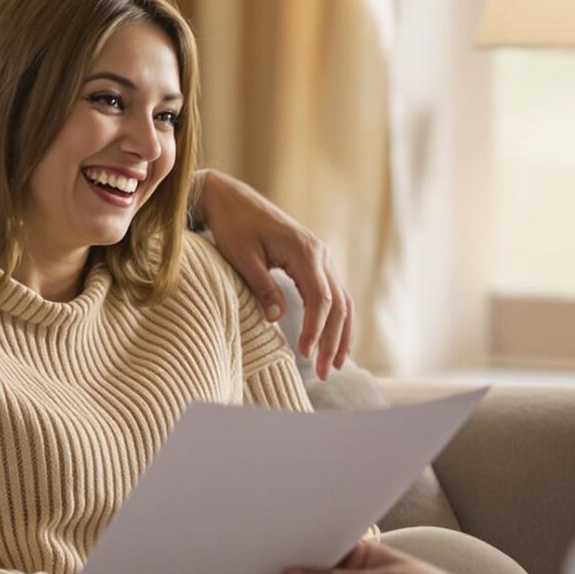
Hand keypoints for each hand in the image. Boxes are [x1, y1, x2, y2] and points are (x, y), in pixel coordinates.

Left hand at [193, 169, 351, 379]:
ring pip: (342, 300)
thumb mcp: (242, 257)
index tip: (305, 354)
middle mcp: (320, 253)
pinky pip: (333, 294)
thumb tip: (277, 319)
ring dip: (340, 334)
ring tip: (335, 366)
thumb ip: (262, 287)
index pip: (320, 298)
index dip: (316, 329)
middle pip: (338, 304)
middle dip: (334, 340)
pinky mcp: (315, 262)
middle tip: (326, 373)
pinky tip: (332, 342)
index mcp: (304, 250)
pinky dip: (336, 319)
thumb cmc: (233, 226)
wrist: (232, 200)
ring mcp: (321, 256)